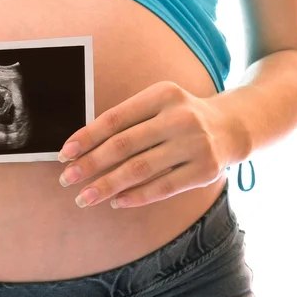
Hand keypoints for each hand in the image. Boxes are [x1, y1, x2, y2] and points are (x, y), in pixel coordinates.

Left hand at [57, 81, 243, 207]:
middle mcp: (180, 117)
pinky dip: (136, 196)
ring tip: (85, 197)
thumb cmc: (180, 116)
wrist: (232, 126)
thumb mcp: (158, 104)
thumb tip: (83, 149)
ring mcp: (195, 145)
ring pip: (140, 169)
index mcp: (163, 94)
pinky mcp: (205, 171)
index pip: (115, 118)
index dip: (87, 137)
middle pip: (124, 145)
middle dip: (91, 164)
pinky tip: (116, 201)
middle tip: (67, 179)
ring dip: (107, 185)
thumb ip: (127, 121)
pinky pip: (163, 187)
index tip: (65, 153)